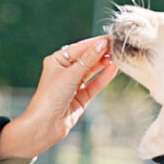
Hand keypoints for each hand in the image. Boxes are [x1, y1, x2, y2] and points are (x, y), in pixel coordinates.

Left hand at [0, 36, 116, 161]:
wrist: (45, 125)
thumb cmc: (51, 97)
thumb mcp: (70, 75)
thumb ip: (88, 60)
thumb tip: (102, 44)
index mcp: (57, 61)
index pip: (79, 48)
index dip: (95, 43)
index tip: (111, 38)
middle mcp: (65, 71)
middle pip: (87, 58)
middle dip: (101, 53)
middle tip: (118, 47)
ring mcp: (74, 84)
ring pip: (92, 71)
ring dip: (104, 64)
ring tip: (119, 57)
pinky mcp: (81, 97)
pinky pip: (95, 84)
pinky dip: (104, 77)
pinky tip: (114, 69)